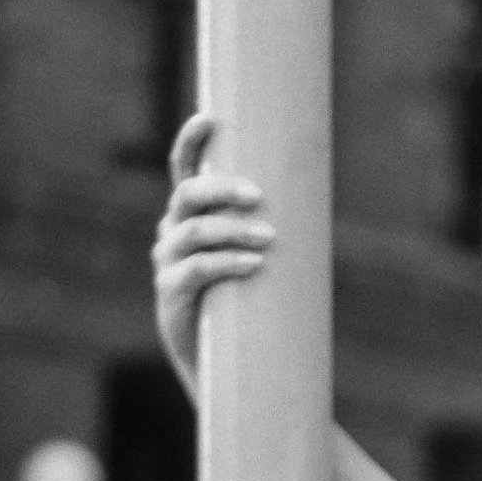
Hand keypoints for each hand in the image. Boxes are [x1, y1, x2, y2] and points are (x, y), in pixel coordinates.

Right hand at [152, 106, 275, 397]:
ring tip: (269, 238)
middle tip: (259, 195)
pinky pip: (195, 270)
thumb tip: (314, 188)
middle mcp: (172, 231)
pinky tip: (253, 264)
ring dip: (233, 230)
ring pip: (194, 231)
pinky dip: (226, 263)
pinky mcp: (171, 295)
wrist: (227, 362)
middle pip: (187, 194)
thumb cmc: (248, 299)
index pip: (183, 170)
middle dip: (222, 188)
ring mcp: (167, 262)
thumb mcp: (256, 254)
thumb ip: (268, 224)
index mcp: (190, 214)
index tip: (210, 117)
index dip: (191, 142)